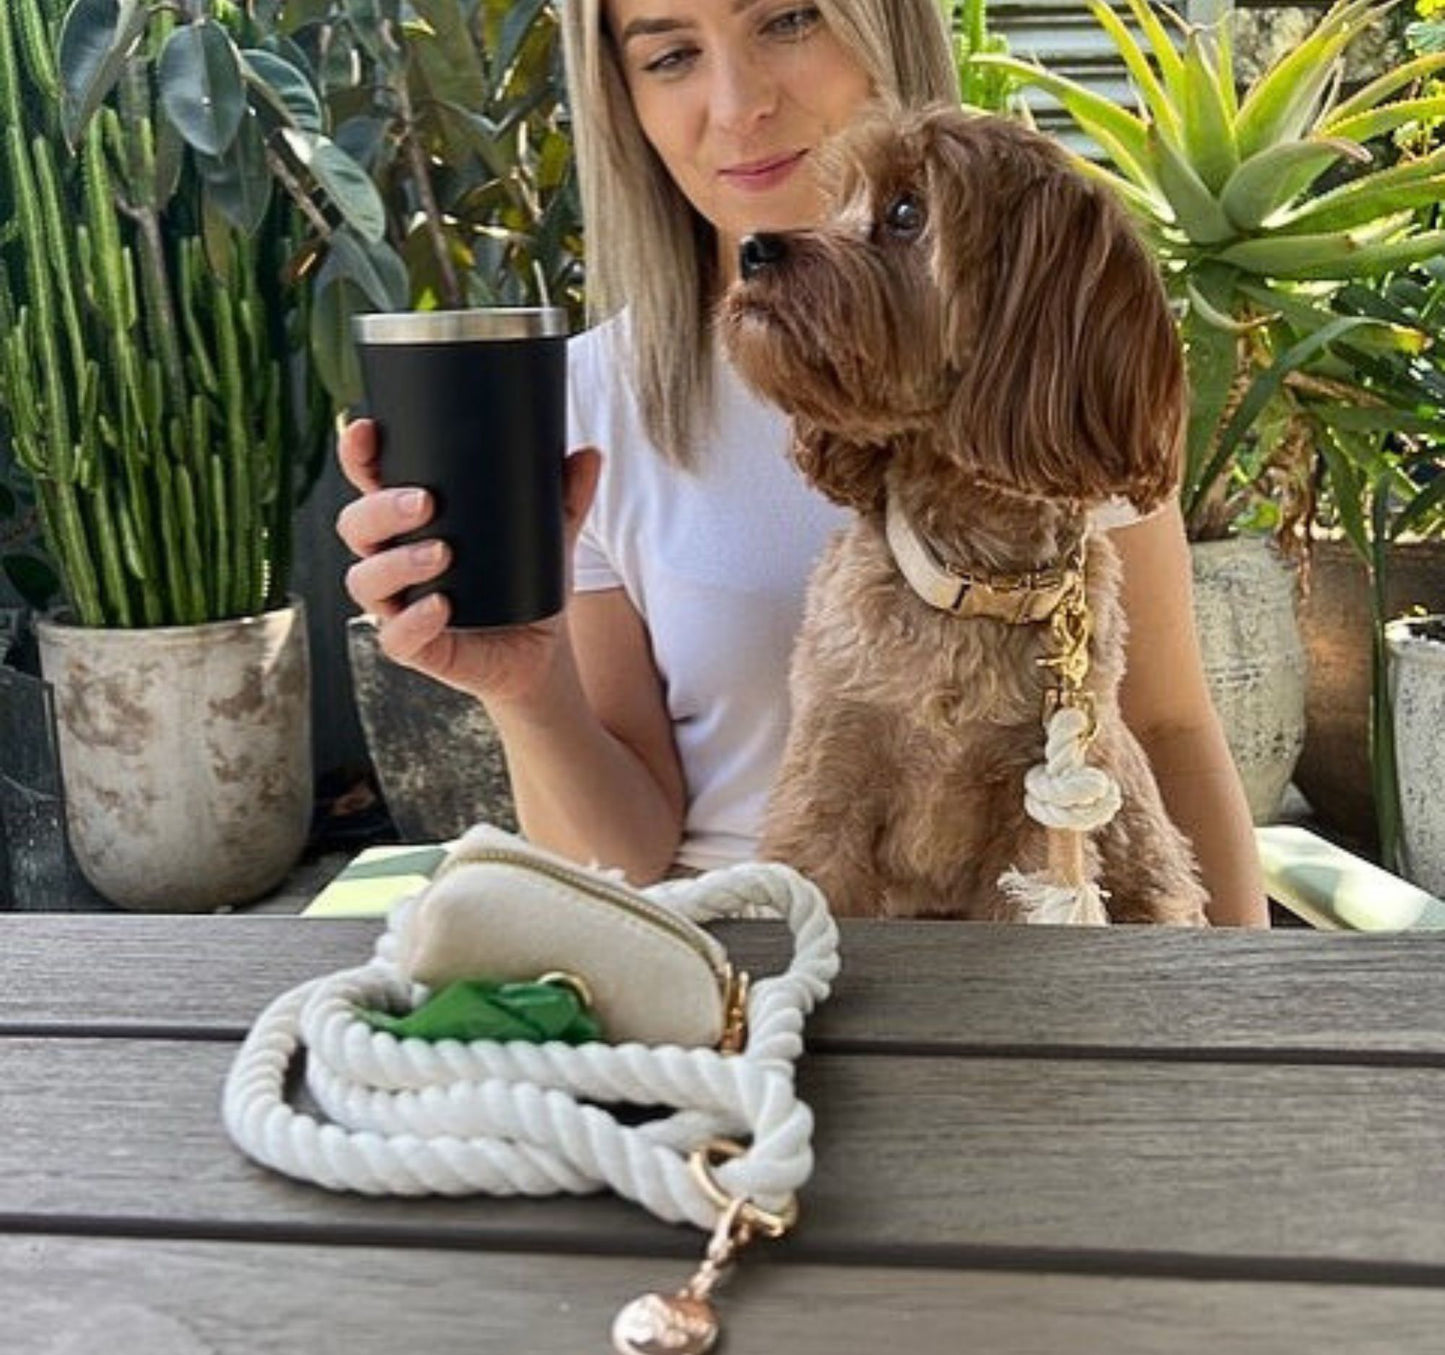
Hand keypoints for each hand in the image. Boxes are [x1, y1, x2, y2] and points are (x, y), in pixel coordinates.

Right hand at [335, 418, 601, 703]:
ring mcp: (397, 605)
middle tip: (425, 502)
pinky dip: (414, 621)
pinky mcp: (413, 647)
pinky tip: (441, 606)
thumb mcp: (548, 536)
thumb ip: (566, 496)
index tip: (366, 429)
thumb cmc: (524, 585)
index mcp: (409, 523)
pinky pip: (396, 637)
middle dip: (381, 509)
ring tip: (441, 553)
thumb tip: (591, 454)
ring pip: (365, 579)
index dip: (359, 456)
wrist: (538, 654)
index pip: (370, 481)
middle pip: (356, 525)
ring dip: (397, 563)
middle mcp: (391, 560)